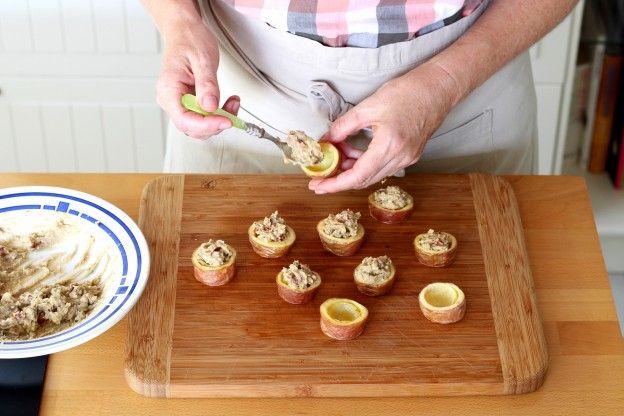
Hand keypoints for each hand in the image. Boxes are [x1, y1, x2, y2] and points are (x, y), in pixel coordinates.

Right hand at [156, 21, 239, 138]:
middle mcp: (171, 99)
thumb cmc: (189, 40)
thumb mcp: (203, 59)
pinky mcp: (190, 102)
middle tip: (232, 113)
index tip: (225, 121)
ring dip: (219, 119)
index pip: (184, 119)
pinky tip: (229, 103)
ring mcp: (180, 102)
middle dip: (215, 124)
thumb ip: (207, 84)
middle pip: (192, 127)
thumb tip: (210, 107)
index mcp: (168, 89)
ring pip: (200, 125)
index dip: (206, 125)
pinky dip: (219, 114)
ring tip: (232, 104)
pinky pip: (204, 116)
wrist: (185, 31)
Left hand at [308, 62, 458, 193]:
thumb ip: (344, 126)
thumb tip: (326, 140)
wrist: (438, 88)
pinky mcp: (410, 155)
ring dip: (352, 170)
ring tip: (335, 157)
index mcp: (389, 146)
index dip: (335, 184)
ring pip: (373, 174)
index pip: (357, 176)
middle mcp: (400, 158)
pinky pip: (382, 166)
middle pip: (364, 180)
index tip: (318, 185)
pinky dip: (365, 163)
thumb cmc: (407, 92)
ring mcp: (407, 159)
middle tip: (320, 175)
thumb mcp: (368, 107)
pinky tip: (353, 152)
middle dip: (339, 179)